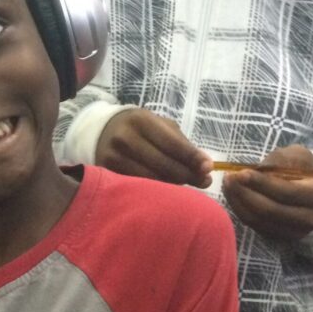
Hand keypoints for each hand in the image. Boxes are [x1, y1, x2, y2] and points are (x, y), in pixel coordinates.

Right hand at [96, 107, 212, 186]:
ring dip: (174, 185)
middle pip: (163, 165)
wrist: (102, 132)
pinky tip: (166, 190)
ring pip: (152, 179)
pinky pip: (138, 186)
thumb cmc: (140, 129)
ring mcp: (114, 157)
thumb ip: (182, 144)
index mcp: (141, 121)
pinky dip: (156, 190)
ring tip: (188, 186)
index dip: (192, 158)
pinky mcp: (107, 173)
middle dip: (188, 174)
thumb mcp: (159, 126)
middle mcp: (125, 138)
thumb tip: (205, 167)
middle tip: (204, 181)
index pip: (172, 144)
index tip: (209, 168)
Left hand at [221, 145, 312, 240]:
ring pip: (259, 220)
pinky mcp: (281, 237)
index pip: (287, 192)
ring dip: (238, 202)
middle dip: (245, 193)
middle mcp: (311, 219)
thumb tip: (257, 169)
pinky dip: (241, 211)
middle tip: (228, 178)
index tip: (240, 172)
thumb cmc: (305, 171)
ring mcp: (296, 232)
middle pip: (270, 210)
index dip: (262, 183)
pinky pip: (255, 226)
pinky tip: (233, 196)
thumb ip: (282, 159)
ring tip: (228, 185)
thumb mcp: (299, 157)